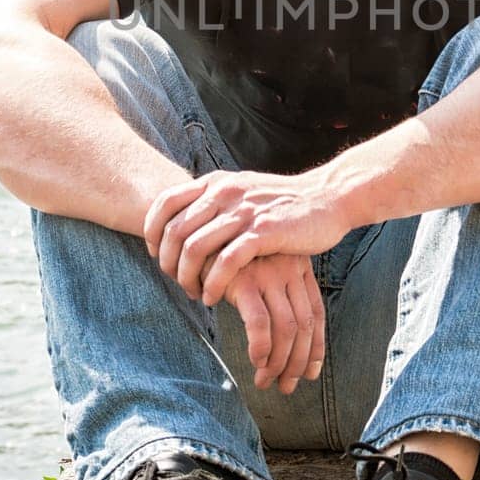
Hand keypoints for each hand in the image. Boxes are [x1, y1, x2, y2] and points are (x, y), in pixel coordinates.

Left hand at [143, 167, 350, 305]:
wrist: (328, 198)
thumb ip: (216, 200)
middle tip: (177, 282)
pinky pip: (225, 262)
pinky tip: (213, 297)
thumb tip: (185, 220)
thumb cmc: (284, 202)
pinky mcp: (263, 232)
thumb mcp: (244, 190)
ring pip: (194, 248)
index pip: (165, 202)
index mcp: (216, 182)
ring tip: (194, 293)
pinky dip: (212, 284)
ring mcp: (243, 211)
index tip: (156, 255)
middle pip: (174, 231)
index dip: (152, 232)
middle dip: (167, 263)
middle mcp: (225, 192)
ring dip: (187, 278)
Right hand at [224, 253, 325, 393]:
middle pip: (304, 325)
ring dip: (279, 362)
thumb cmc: (229, 259)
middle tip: (286, 387)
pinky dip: (261, 347)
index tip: (310, 373)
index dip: (315, 347)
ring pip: (287, 328)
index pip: (316, 314)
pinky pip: (261, 323)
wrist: (199, 234)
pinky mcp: (245, 280)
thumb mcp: (261, 270)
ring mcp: (269, 274)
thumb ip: (277, 296)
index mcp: (298, 267)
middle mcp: (289, 269)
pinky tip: (255, 361)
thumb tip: (288, 343)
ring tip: (264, 382)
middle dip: (298, 362)